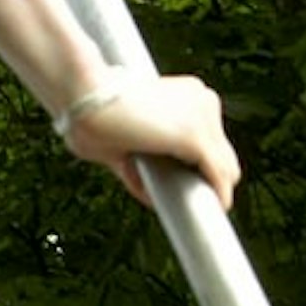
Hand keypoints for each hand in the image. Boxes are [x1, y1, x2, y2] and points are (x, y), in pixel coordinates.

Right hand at [59, 68, 240, 211]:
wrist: (81, 95)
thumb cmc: (88, 113)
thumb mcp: (118, 142)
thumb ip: (137, 162)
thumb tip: (147, 186)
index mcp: (186, 93)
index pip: (208, 135)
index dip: (199, 164)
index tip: (186, 182)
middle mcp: (201, 100)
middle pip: (221, 151)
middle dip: (207, 177)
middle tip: (192, 201)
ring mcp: (202, 117)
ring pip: (225, 165)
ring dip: (212, 188)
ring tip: (202, 211)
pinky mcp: (195, 137)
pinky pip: (218, 175)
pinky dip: (218, 194)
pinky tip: (216, 208)